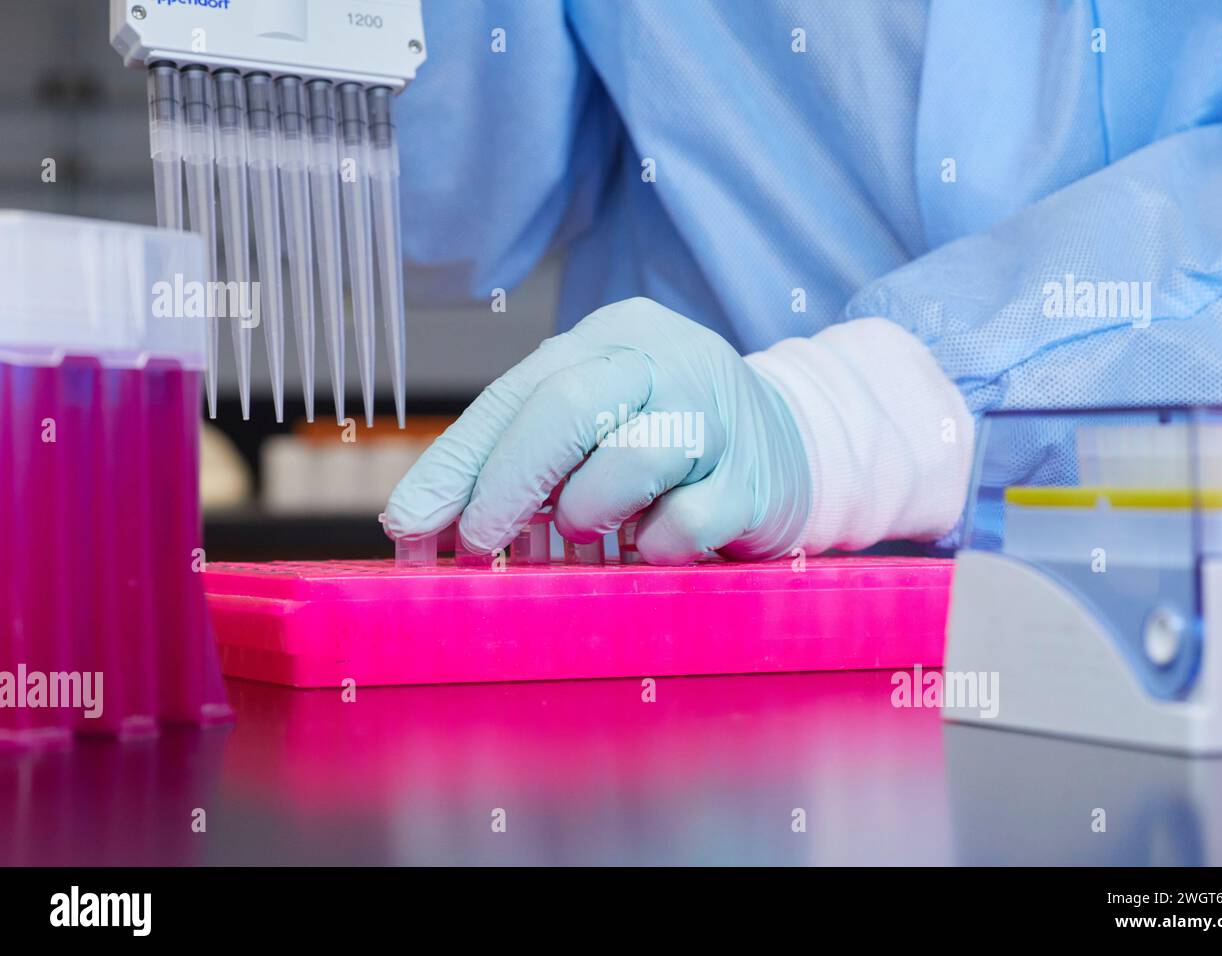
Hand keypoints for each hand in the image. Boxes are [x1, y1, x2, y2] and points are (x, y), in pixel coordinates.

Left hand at [384, 298, 809, 563]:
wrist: (796, 446)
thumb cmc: (671, 439)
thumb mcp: (600, 420)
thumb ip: (525, 454)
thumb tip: (425, 521)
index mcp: (616, 336)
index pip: (517, 392)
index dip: (456, 461)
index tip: (411, 521)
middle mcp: (669, 360)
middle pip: (568, 407)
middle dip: (507, 483)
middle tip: (476, 541)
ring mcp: (720, 417)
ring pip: (629, 460)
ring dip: (589, 511)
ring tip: (592, 527)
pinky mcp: (754, 480)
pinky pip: (684, 522)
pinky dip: (653, 545)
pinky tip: (656, 539)